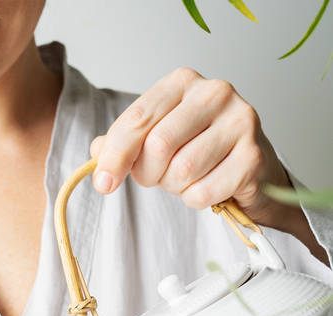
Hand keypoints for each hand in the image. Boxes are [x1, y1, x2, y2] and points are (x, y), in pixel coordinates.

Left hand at [89, 66, 291, 229]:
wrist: (251, 170)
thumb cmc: (199, 150)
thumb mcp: (157, 138)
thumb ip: (124, 142)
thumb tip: (96, 152)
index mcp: (183, 82)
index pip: (138, 118)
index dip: (114, 155)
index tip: (103, 183)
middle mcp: (215, 93)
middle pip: (158, 145)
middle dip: (149, 174)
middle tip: (158, 178)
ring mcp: (240, 121)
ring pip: (182, 171)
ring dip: (175, 187)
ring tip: (187, 179)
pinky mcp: (253, 157)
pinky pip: (203, 192)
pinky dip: (196, 200)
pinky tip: (209, 187)